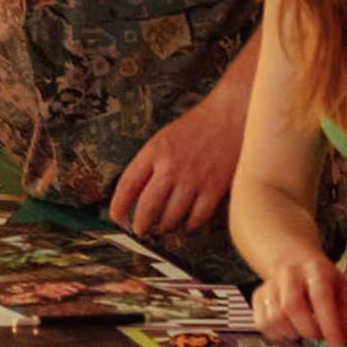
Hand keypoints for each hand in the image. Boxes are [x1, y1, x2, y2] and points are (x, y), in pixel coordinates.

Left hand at [108, 86, 247, 238]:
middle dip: (140, 225)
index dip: (118, 205)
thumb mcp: (163, 139)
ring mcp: (193, 179)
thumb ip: (149, 164)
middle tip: (140, 230)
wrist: (231, 116)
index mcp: (154, 152)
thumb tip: (134, 194)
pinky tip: (186, 224)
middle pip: (148, 207)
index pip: (128, 185)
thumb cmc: (195, 128)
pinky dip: (189, 226)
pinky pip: (197, 218)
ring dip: (165, 227)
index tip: (115, 216)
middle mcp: (171, 167)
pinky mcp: (215, 188)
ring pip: (172, 217)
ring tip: (163, 228)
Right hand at [251, 250, 346, 346]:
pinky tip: (289, 326)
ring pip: (275, 318)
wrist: (293, 261)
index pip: (320, 297)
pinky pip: (263, 324)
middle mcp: (289, 274)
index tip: (337, 346)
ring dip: (294, 332)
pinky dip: (278, 333)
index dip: (329, 325)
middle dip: (309, 330)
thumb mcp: (344, 290)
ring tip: (304, 327)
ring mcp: (269, 284)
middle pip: (291, 306)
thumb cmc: (322, 281)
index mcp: (315, 269)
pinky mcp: (257, 297)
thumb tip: (340, 339)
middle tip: (320, 335)